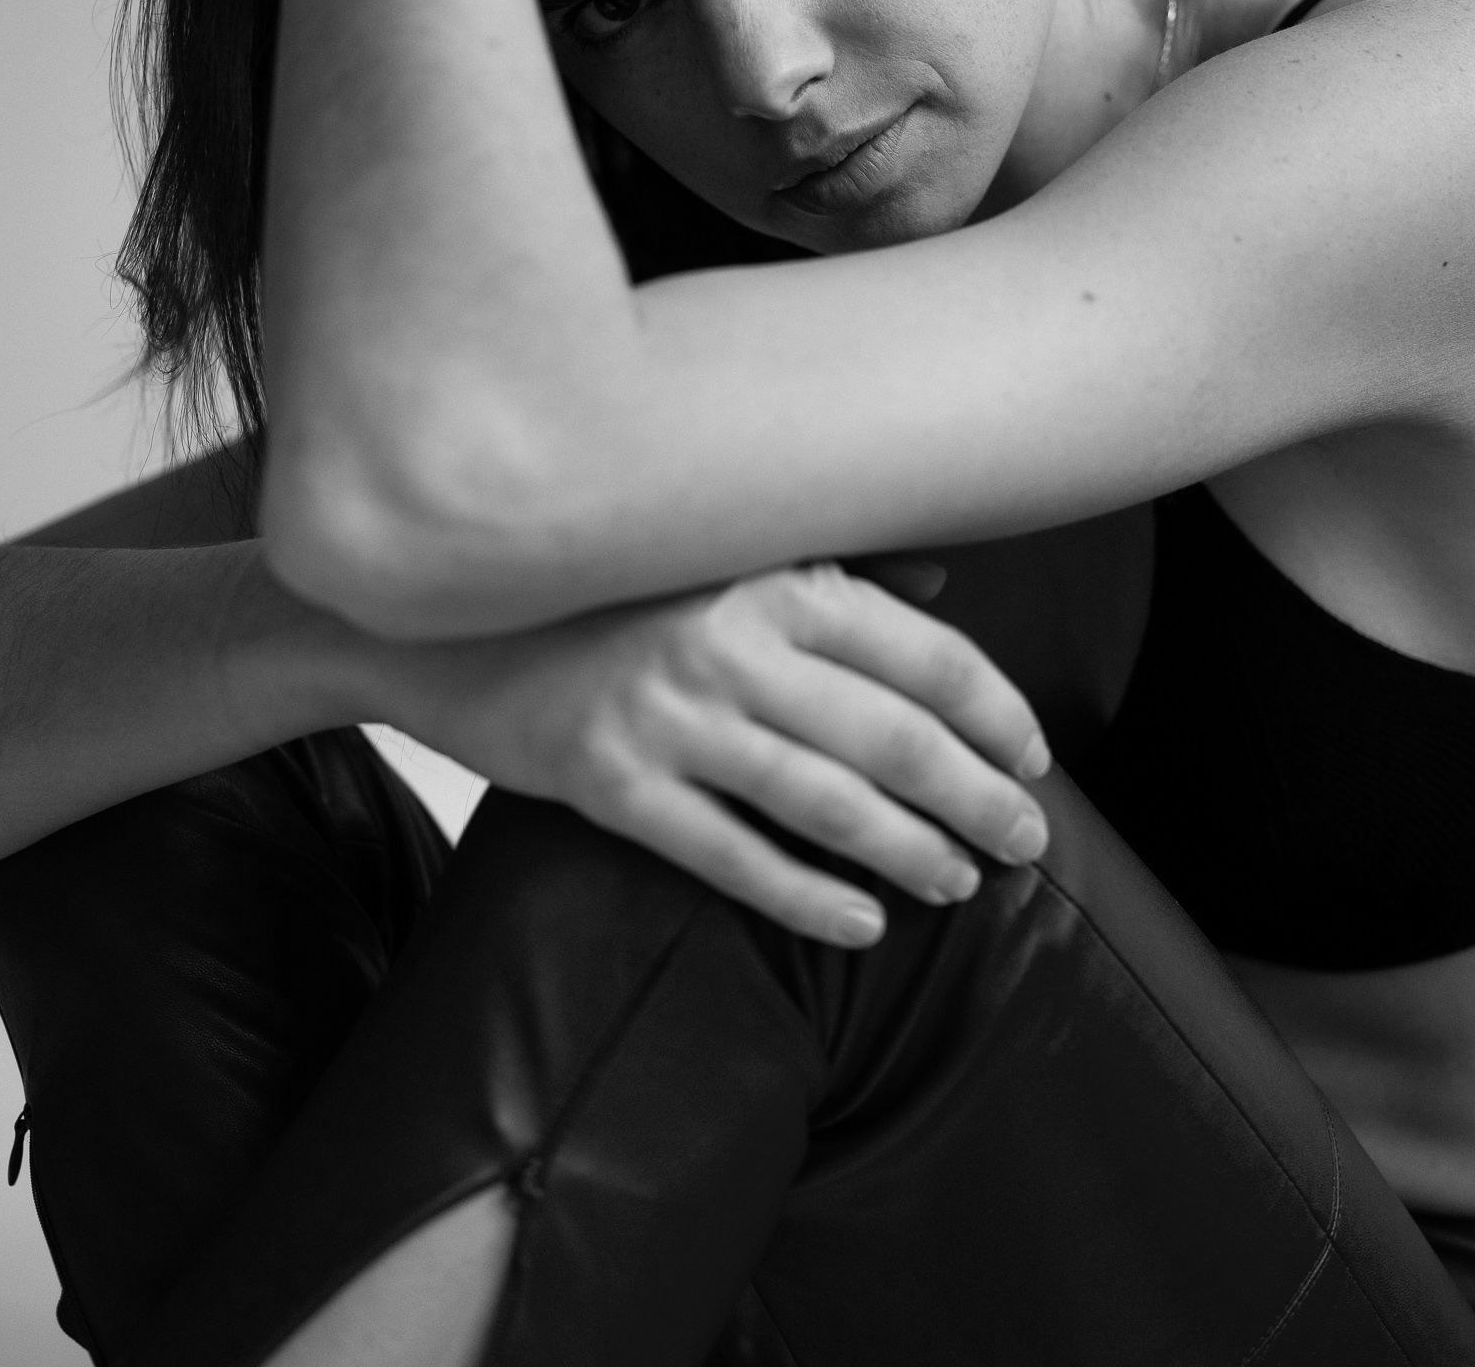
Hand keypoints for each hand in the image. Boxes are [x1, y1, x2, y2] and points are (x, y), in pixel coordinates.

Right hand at [390, 563, 1051, 946]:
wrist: (441, 620)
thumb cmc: (597, 583)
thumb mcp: (714, 552)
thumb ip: (833, 566)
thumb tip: (945, 594)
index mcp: (764, 577)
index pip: (918, 652)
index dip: (992, 709)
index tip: (1035, 753)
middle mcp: (725, 644)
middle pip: (890, 735)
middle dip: (976, 795)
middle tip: (1028, 839)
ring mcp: (666, 719)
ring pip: (822, 803)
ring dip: (909, 851)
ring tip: (962, 882)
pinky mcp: (610, 785)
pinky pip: (727, 857)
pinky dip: (804, 897)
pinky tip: (861, 925)